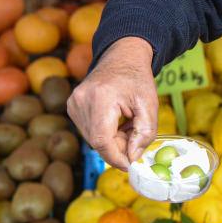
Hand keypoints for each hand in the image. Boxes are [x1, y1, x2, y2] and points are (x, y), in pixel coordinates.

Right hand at [67, 36, 157, 169]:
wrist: (122, 57)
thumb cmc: (137, 79)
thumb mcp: (150, 105)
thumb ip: (144, 133)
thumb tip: (132, 157)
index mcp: (100, 97)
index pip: (102, 139)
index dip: (115, 157)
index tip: (130, 165)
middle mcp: (81, 100)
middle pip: (97, 141)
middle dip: (118, 146)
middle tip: (134, 135)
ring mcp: (73, 103)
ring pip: (93, 138)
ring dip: (112, 139)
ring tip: (127, 123)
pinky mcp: (72, 106)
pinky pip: (89, 130)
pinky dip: (104, 132)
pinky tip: (116, 120)